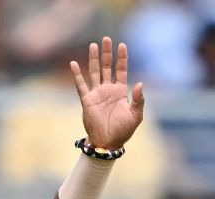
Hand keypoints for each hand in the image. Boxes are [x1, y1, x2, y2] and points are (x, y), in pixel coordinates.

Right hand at [70, 35, 143, 152]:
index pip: (121, 70)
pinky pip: (81, 85)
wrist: (108, 143)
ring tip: (94, 45)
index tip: (122, 45)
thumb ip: (139, 100)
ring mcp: (97, 94)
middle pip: (106, 67)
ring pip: (94, 72)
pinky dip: (77, 74)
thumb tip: (140, 83)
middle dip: (107, 53)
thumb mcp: (136, 116)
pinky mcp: (87, 100)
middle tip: (107, 39)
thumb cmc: (123, 131)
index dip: (122, 58)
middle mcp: (108, 90)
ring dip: (93, 59)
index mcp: (120, 92)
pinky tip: (74, 63)